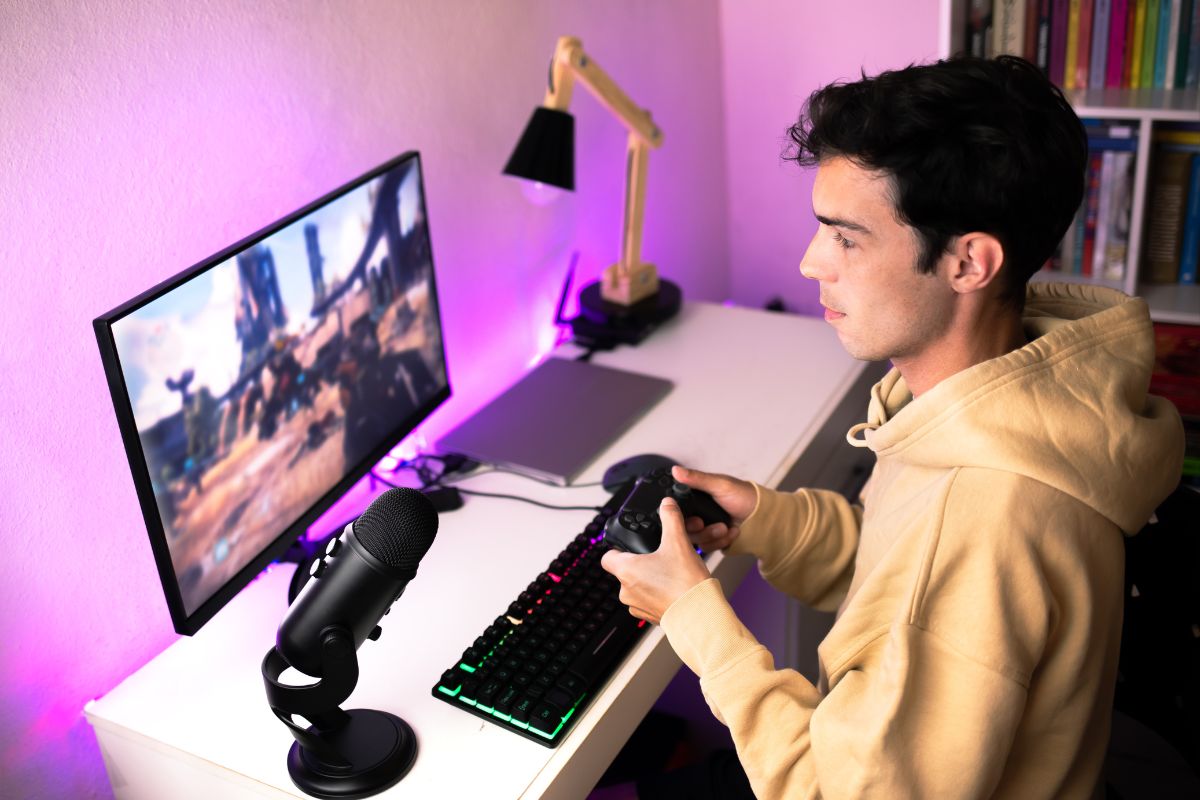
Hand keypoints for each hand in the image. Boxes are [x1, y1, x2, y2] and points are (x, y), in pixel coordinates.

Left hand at [601, 497, 711, 623]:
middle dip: (642, 562)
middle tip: (660, 556)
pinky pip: (648, 600)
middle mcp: (626, 591)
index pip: (608, 556)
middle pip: (625, 570)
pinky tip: (675, 587)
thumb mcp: (678, 542)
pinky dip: (658, 593)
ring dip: (650, 578)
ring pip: (637, 586)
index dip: (619, 548)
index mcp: (626, 570)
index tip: (632, 545)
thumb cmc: (685, 583)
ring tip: (670, 572)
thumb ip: (671, 519)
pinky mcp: (650, 617)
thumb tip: (667, 505)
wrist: (700, 614)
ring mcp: (637, 606)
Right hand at [671, 465, 754, 552]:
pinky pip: (708, 548)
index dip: (678, 516)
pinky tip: (733, 532)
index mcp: (694, 499)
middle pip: (683, 528)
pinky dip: (722, 541)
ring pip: (696, 540)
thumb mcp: (720, 484)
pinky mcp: (713, 541)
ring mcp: (704, 529)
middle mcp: (696, 514)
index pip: (676, 510)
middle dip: (698, 528)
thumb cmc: (743, 495)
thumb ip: (697, 479)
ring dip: (712, 535)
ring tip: (726, 527)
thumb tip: (676, 470)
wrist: (763, 515)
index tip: (691, 516)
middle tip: (703, 524)